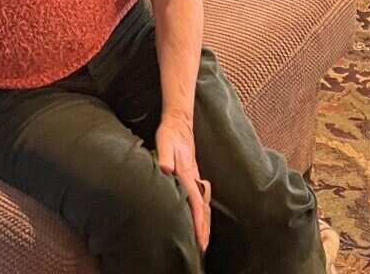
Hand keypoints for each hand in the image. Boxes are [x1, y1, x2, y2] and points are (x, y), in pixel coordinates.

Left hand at [156, 113, 210, 252]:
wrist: (179, 121)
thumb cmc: (170, 133)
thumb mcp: (165, 142)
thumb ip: (165, 157)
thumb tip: (166, 170)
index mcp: (188, 174)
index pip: (196, 205)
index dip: (198, 224)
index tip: (199, 241)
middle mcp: (195, 178)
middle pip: (203, 209)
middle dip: (203, 229)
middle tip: (202, 248)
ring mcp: (195, 177)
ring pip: (204, 204)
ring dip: (204, 222)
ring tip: (203, 238)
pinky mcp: (193, 175)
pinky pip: (201, 197)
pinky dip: (202, 211)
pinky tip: (200, 215)